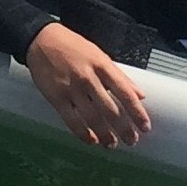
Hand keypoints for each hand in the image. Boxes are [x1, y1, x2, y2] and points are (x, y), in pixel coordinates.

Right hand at [22, 20, 151, 147]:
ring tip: (112, 144)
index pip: (125, 93)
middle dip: (123, 128)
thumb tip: (140, 94)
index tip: (145, 126)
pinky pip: (72, 120)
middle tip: (132, 141)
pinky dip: (83, 133)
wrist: (41, 41)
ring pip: (92, 118)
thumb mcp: (99, 55)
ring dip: (105, 134)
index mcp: (102, 66)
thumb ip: (120, 76)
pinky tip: (91, 140)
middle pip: (110, 109)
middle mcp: (88, 78)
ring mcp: (72, 89)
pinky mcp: (56, 98)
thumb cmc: (73, 47)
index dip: (137, 112)